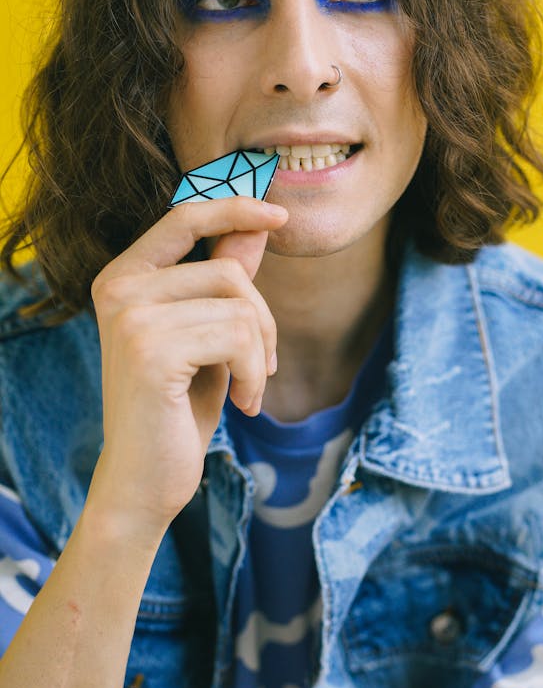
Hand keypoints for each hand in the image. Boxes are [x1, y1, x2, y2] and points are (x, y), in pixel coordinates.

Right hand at [89, 196, 287, 537]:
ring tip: (249, 389)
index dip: (234, 208)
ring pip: (240, 306)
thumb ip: (223, 281)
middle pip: (228, 271)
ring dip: (261, 354)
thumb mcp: (207, 336)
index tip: (279, 215)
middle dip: (262, 321)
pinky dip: (255, 374)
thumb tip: (257, 225)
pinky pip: (238, 337)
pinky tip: (242, 404)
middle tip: (263, 367)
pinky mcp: (150, 349)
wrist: (146, 479)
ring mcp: (131, 316)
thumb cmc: (177, 409)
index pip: (183, 217)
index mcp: (123, 278)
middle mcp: (119, 288)